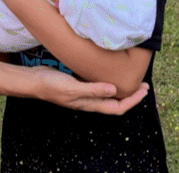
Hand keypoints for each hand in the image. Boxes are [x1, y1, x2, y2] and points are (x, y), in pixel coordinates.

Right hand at [31, 66, 149, 114]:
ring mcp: (84, 93)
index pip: (118, 107)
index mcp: (90, 104)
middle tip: (144, 85)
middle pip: (116, 102)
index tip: (144, 90)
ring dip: (121, 88)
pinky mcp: (79, 84)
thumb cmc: (51, 86)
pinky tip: (109, 72)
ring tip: (131, 79)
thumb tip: (114, 90)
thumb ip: (93, 90)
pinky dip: (108, 80)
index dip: (133, 101)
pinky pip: (99, 85)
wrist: (34, 81)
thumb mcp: (73, 88)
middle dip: (132, 96)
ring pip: (108, 94)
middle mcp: (90, 101)